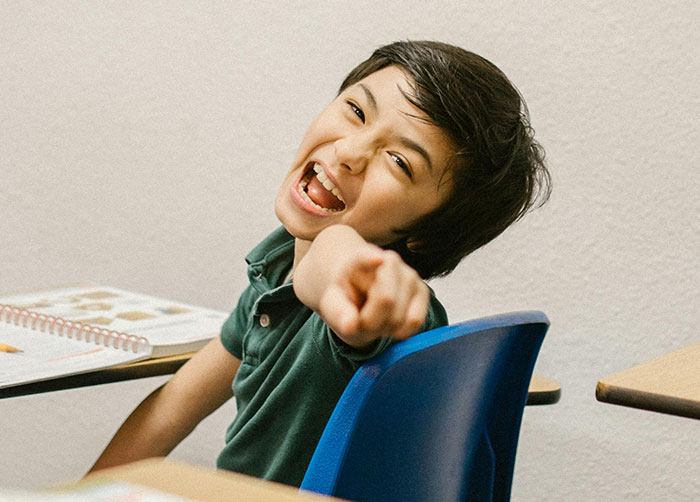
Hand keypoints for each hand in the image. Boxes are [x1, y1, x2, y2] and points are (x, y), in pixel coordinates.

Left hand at [293, 225, 429, 348]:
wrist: (361, 291)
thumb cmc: (347, 297)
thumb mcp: (332, 304)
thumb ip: (338, 313)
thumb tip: (350, 326)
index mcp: (358, 259)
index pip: (365, 257)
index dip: (371, 258)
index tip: (377, 259)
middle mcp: (389, 260)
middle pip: (386, 301)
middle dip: (371, 322)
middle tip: (361, 320)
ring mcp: (409, 274)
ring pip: (400, 316)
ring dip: (385, 328)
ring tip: (374, 319)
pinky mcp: (423, 290)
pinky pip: (415, 321)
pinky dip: (400, 331)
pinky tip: (389, 323)